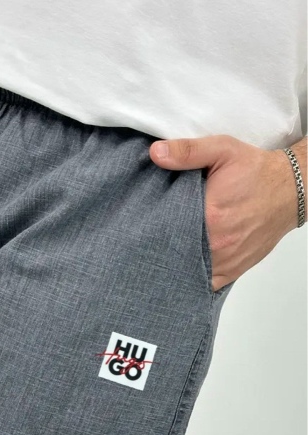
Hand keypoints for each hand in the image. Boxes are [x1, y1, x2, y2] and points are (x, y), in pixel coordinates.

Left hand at [149, 135, 302, 291]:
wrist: (290, 190)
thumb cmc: (254, 170)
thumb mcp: (222, 150)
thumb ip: (188, 152)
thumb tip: (155, 153)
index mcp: (211, 215)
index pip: (166, 228)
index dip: (151, 227)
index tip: (143, 221)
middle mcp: (218, 244)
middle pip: (174, 253)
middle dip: (160, 246)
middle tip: (147, 238)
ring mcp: (226, 261)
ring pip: (187, 272)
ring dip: (174, 263)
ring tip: (161, 251)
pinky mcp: (232, 271)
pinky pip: (205, 284)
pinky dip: (191, 277)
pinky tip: (181, 266)